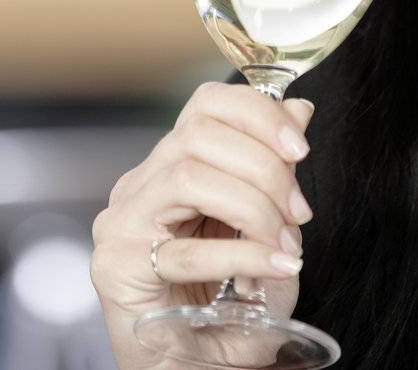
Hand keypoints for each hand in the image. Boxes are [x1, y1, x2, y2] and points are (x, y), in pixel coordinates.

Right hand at [90, 81, 315, 368]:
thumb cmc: (224, 311)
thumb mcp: (265, 232)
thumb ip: (275, 173)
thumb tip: (299, 109)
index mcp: (170, 167)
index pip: (205, 105)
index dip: (257, 113)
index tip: (300, 148)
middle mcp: (140, 186)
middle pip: (198, 134)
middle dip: (265, 166)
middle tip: (300, 211)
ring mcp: (122, 223)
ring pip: (188, 177)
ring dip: (253, 208)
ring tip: (285, 246)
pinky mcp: (117, 267)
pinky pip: (183, 250)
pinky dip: (240, 257)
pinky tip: (272, 269)